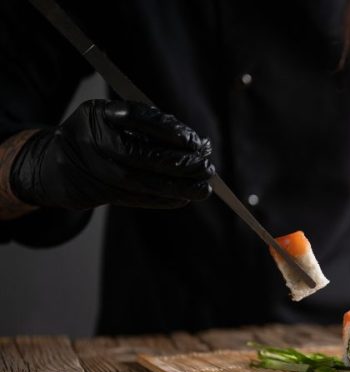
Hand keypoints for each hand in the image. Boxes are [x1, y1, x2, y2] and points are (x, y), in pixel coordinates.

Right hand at [10, 100, 213, 209]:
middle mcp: (93, 142)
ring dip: (178, 187)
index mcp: (98, 114)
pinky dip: (165, 199)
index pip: (135, 118)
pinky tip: (187, 197)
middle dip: (179, 163)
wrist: (62, 164)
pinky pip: (139, 198)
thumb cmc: (102, 133)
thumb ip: (151, 124)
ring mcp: (96, 170)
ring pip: (142, 182)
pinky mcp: (104, 193)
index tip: (194, 141)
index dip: (167, 129)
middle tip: (206, 166)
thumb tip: (196, 143)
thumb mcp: (116, 116)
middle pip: (140, 156)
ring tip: (204, 188)